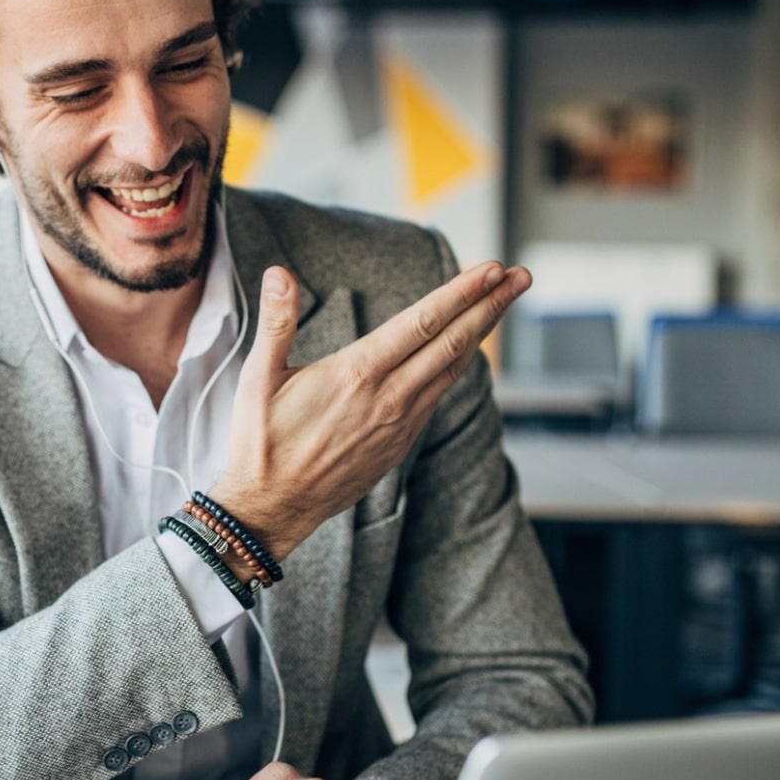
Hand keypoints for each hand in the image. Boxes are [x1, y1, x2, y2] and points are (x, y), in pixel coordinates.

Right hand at [211, 259, 529, 561]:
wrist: (270, 510)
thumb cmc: (261, 444)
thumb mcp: (258, 378)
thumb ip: (278, 322)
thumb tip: (281, 273)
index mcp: (357, 374)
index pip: (423, 322)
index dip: (462, 292)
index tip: (492, 269)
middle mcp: (388, 398)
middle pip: (453, 343)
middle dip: (490, 305)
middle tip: (521, 275)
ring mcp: (399, 424)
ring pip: (452, 370)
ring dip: (481, 334)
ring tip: (502, 304)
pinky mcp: (398, 445)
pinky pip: (437, 397)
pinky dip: (457, 368)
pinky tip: (463, 354)